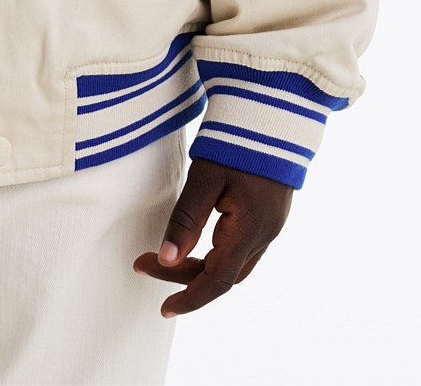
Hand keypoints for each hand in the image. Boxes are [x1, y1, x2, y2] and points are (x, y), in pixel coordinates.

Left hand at [132, 156, 292, 316]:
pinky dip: (216, 254)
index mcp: (251, 230)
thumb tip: (166, 258)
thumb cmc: (238, 142)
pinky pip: (241, 247)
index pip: (217, 281)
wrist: (274, 114)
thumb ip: (186, 218)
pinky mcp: (268, 216)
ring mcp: (270, 226)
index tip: (163, 306)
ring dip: (201, 267)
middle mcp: (265, 235)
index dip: (189, 297)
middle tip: (146, 263)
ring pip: (233, 263)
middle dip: (185, 277)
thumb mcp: (206, 177)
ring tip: (165, 257)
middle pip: (223, 274)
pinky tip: (196, 242)